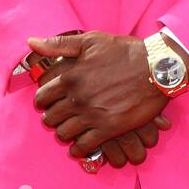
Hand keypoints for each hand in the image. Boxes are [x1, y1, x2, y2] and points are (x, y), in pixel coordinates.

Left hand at [27, 30, 170, 159]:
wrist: (157, 67)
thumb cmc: (125, 52)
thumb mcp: (91, 40)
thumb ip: (59, 44)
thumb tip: (31, 42)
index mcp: (70, 76)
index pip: (42, 98)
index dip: (43, 101)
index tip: (49, 103)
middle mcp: (78, 98)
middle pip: (51, 118)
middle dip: (53, 118)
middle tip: (60, 117)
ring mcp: (93, 115)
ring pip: (64, 133)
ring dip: (65, 133)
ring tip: (71, 129)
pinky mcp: (109, 129)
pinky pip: (84, 146)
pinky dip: (79, 148)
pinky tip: (81, 144)